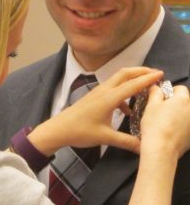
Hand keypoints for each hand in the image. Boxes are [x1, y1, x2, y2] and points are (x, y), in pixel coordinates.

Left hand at [28, 67, 162, 155]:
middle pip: (125, 74)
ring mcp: (98, 92)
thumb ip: (125, 141)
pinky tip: (127, 110)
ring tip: (146, 86)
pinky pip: (113, 89)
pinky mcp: (95, 96)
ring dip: (132, 79)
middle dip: (141, 71)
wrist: (59, 128)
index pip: (132, 85)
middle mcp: (104, 91)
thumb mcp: (105, 137)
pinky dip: (123, 92)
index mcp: (108, 98)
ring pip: (118, 79)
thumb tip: (143, 147)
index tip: (160, 74)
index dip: (147, 79)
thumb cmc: (80, 131)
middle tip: (156, 74)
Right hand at [140, 84, 189, 159]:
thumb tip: (156, 87)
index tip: (161, 99)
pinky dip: (182, 126)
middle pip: (185, 101)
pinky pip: (187, 126)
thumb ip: (155, 92)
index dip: (170, 92)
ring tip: (167, 122)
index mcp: (183, 99)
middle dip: (176, 103)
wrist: (161, 149)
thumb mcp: (151, 105)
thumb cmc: (155, 125)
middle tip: (163, 110)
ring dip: (180, 115)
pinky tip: (171, 132)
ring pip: (186, 114)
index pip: (180, 88)